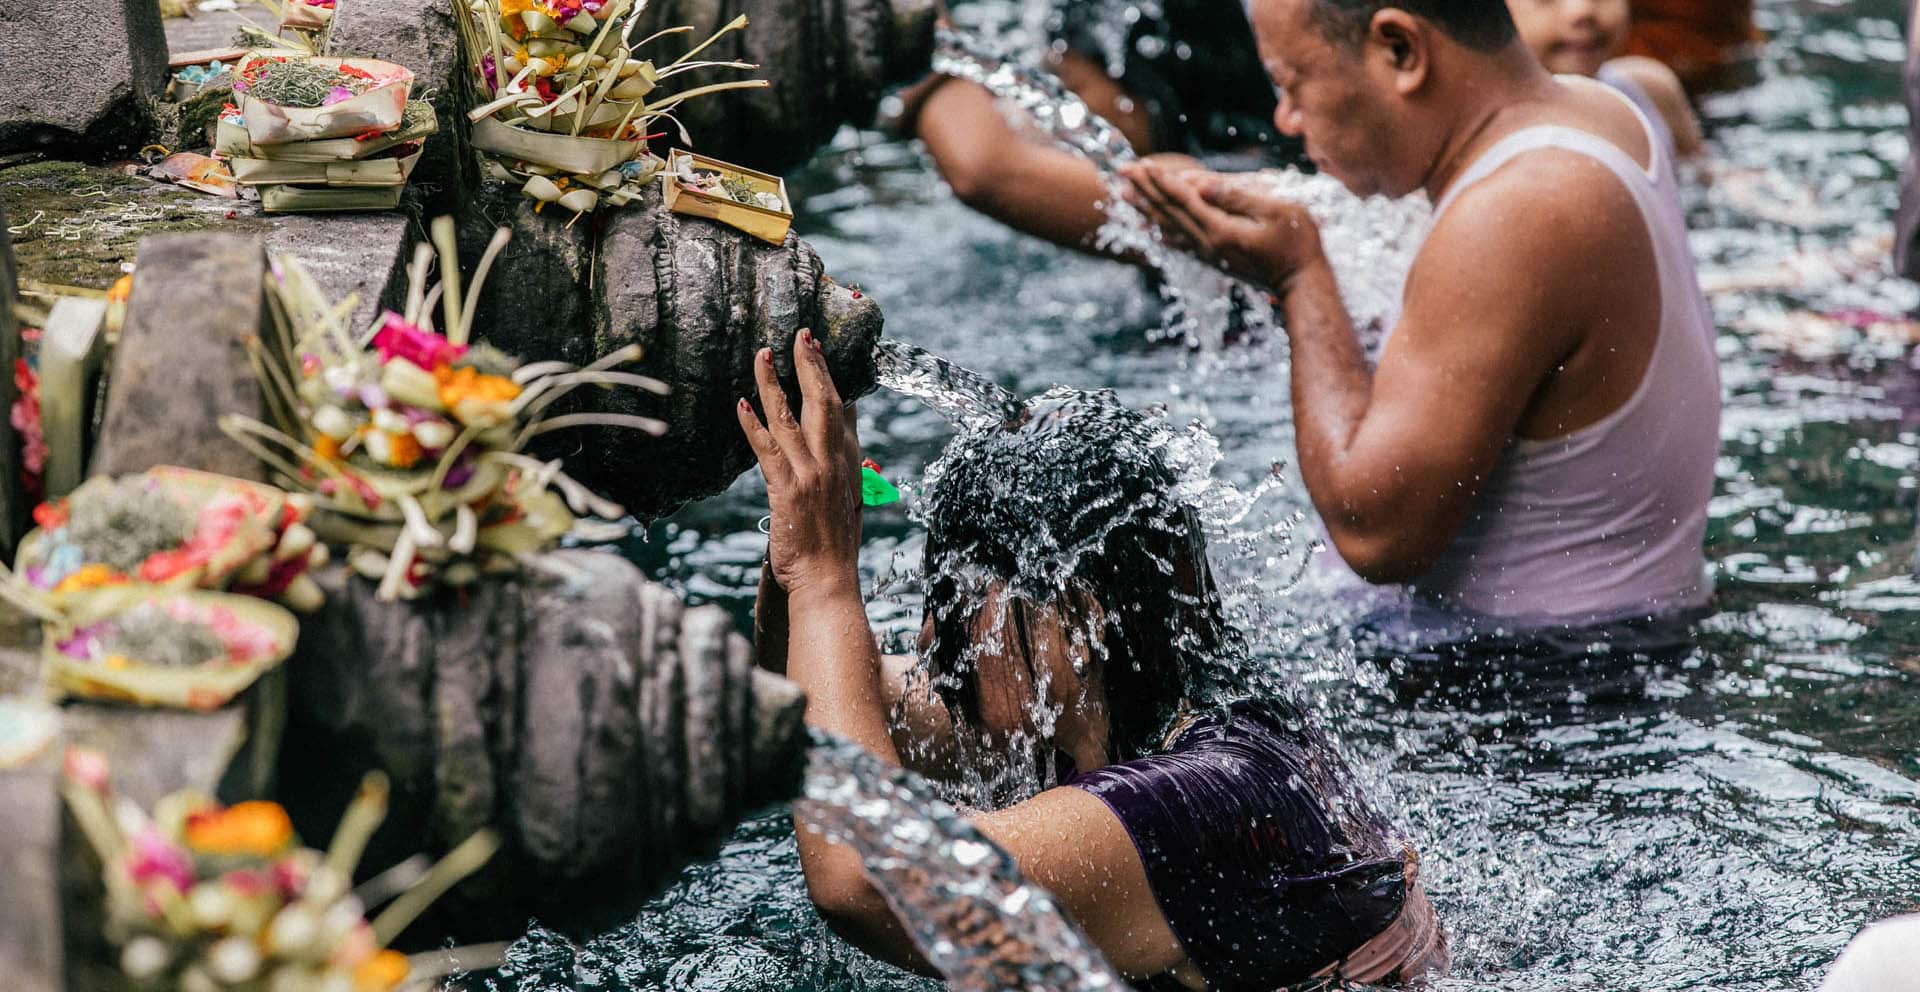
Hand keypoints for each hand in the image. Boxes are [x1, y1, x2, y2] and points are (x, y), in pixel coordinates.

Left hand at [737, 329, 862, 596]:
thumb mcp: (850, 495)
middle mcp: (834, 463)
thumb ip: (849, 456)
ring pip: (791, 417)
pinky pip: (768, 448)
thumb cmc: (834, 544)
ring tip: (762, 355)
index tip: (818, 347)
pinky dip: (753, 424)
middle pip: (823, 402)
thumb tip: (850, 420)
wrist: (828, 580)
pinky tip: (741, 403)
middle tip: (801, 334)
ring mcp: (812, 474)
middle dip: (811, 365)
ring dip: (774, 383)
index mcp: (849, 463)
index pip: (842, 410)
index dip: (830, 375)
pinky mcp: (788, 488)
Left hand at [1118, 160, 1326, 290]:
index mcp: (1220, 230)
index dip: (1161, 180)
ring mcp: (1209, 254)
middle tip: (1121, 172)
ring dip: (1146, 209)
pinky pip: (1180, 242)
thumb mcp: (1276, 212)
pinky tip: (1150, 227)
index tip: (1141, 164)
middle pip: (1168, 212)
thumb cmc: (1298, 245)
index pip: (1183, 199)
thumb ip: (1238, 197)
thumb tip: (1204, 183)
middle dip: (1144, 190)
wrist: (1302, 285)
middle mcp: (1207, 244)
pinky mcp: (1214, 260)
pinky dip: (1161, 231)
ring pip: (1169, 228)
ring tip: (1124, 196)